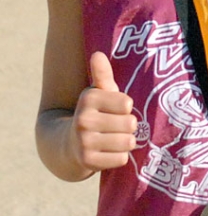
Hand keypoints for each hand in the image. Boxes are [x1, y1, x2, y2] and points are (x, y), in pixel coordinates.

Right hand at [70, 51, 136, 171]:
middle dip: (129, 126)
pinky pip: (121, 159)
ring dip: (126, 142)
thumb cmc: (95, 114)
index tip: (115, 110)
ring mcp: (84, 142)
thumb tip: (98, 54)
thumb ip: (102, 74)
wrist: (68, 145)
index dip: (126, 108)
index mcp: (88, 98)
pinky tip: (108, 153)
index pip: (127, 103)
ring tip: (114, 139)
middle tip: (117, 127)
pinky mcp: (87, 161)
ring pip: (128, 142)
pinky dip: (119, 157)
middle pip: (131, 123)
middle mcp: (83, 119)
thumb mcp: (99, 94)